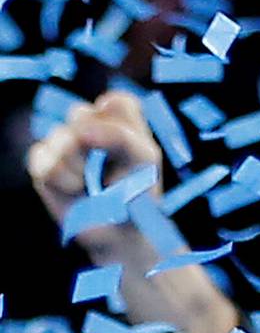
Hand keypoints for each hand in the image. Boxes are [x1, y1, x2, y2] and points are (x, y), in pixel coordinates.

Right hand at [27, 92, 161, 256]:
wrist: (120, 231)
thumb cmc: (137, 193)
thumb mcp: (144, 159)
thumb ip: (119, 135)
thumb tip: (80, 130)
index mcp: (120, 123)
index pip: (115, 101)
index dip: (118, 119)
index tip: (127, 143)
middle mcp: (89, 128)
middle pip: (80, 113)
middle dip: (97, 142)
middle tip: (109, 166)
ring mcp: (63, 145)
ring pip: (60, 136)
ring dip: (78, 163)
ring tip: (90, 183)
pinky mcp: (44, 165)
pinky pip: (42, 157)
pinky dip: (61, 176)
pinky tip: (74, 188)